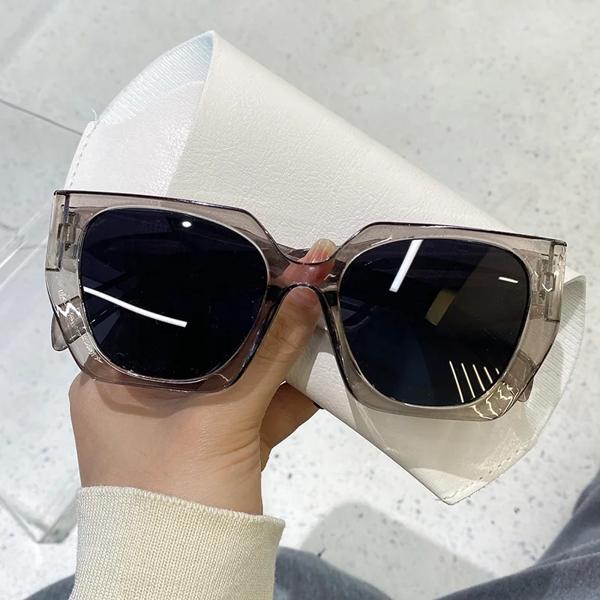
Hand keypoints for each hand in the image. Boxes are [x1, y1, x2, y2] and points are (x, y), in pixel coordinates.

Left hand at [69, 239, 335, 513]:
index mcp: (112, 381)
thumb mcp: (221, 417)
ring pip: (234, 374)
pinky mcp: (216, 445)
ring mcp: (182, 422)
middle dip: (255, 318)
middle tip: (291, 281)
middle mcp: (143, 395)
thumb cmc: (178, 490)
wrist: (192, 582)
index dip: (209, 286)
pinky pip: (251, 407)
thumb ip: (269, 353)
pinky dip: (283, 392)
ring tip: (312, 310)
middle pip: (205, 342)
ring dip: (276, 354)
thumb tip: (308, 289)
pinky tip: (316, 363)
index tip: (250, 258)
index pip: (161, 313)